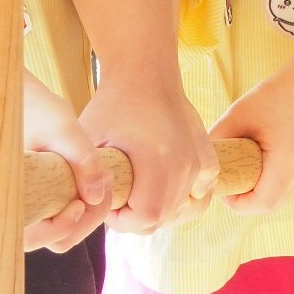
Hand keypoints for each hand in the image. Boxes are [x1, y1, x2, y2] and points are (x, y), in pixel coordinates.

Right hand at [22, 72, 114, 254]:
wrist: (19, 92)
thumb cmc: (35, 105)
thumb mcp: (62, 127)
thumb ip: (82, 160)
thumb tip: (95, 198)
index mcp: (8, 192)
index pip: (31, 237)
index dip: (60, 228)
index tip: (80, 203)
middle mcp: (10, 203)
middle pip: (47, 239)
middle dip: (80, 222)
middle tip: (101, 192)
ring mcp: (23, 201)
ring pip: (53, 229)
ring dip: (82, 215)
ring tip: (100, 181)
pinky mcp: (35, 194)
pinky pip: (55, 213)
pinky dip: (75, 204)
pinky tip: (89, 181)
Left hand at [80, 66, 217, 234]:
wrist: (144, 72)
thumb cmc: (111, 104)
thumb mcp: (89, 139)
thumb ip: (87, 176)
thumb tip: (93, 207)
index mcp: (157, 160)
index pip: (146, 217)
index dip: (123, 220)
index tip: (109, 202)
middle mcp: (184, 163)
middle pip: (165, 217)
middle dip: (138, 218)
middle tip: (120, 198)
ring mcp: (198, 160)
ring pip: (184, 209)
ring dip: (160, 209)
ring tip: (139, 193)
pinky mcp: (206, 155)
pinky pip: (202, 192)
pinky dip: (187, 197)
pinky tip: (166, 187)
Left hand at [210, 64, 293, 215]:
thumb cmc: (275, 94)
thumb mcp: (239, 114)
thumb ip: (218, 137)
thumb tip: (202, 158)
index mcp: (286, 163)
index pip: (259, 204)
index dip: (237, 202)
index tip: (224, 186)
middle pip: (270, 206)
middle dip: (246, 200)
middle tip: (230, 181)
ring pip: (280, 199)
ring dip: (260, 193)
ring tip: (243, 172)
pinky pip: (289, 187)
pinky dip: (272, 185)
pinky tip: (259, 166)